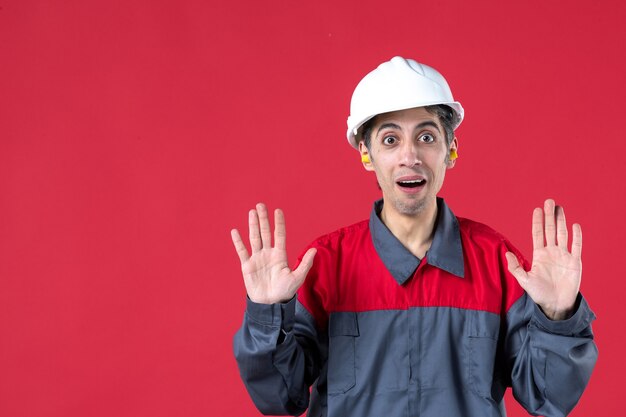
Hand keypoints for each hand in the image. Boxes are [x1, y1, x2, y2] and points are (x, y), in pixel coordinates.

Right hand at [231, 203, 316, 304]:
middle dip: (263, 219)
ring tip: (251, 212)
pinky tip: (235, 231)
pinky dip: (238, 242)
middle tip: (260, 205)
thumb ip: (305, 264)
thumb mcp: (297, 278)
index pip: (279, 235)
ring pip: (254, 238)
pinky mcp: (247, 266)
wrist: (270, 304)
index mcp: (280, 255)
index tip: (278, 210)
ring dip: (252, 225)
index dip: (278, 223)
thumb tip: (314, 250)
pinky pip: (242, 251)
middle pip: (265, 232)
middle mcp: (268, 253)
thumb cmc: (285, 292)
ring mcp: (257, 258)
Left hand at [506, 199, 581, 319]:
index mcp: (539, 254)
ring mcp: (563, 256)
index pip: (538, 234)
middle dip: (550, 216)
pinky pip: (576, 246)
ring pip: (562, 234)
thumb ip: (515, 267)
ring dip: (561, 221)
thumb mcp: (524, 280)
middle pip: (550, 230)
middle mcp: (551, 252)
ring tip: (559, 208)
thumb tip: (506, 253)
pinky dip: (576, 236)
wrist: (555, 305)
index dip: (538, 221)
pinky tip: (574, 225)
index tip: (537, 209)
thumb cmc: (538, 293)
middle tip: (549, 201)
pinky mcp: (575, 262)